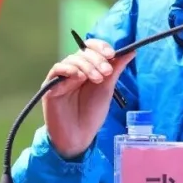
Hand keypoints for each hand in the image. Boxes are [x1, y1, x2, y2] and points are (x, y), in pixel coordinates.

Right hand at [41, 39, 134, 158]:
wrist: (78, 135)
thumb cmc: (92, 113)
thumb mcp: (107, 87)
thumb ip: (116, 68)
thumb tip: (132, 50)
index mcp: (87, 67)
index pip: (91, 48)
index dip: (101, 47)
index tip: (112, 54)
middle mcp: (74, 69)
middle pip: (83, 52)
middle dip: (97, 59)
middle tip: (107, 72)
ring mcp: (62, 77)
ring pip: (72, 59)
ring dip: (87, 66)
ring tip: (97, 79)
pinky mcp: (50, 85)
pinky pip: (57, 69)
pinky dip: (69, 69)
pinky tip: (79, 77)